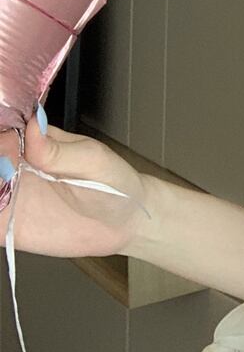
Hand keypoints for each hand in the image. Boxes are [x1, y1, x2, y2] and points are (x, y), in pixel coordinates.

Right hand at [0, 112, 149, 258]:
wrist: (124, 223)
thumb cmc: (114, 182)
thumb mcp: (91, 161)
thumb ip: (59, 151)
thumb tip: (34, 125)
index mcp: (34, 142)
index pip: (2, 132)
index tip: (2, 147)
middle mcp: (15, 166)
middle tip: (0, 173)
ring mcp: (9, 196)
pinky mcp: (8, 226)